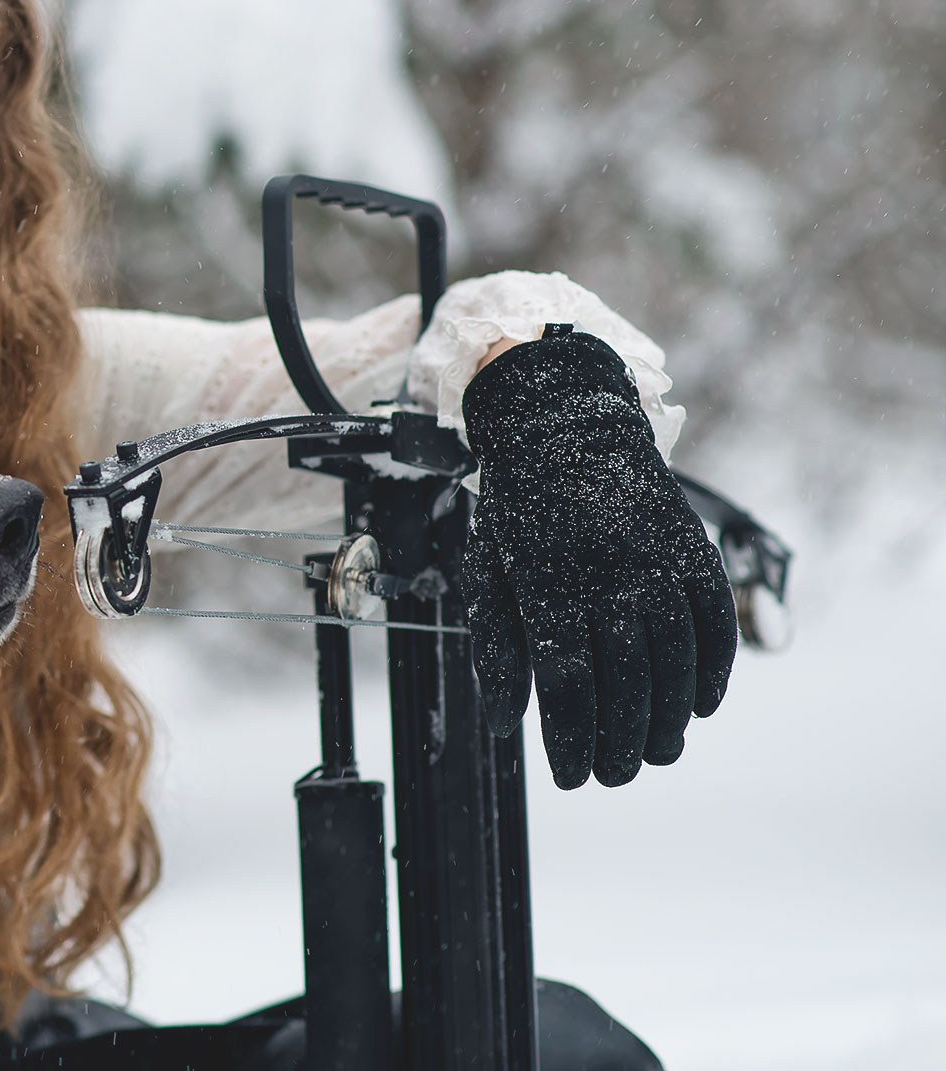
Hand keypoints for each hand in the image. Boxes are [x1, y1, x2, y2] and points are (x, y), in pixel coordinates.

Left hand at [461, 327, 735, 787]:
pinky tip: (699, 706)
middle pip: (624, 686)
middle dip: (618, 745)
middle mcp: (606, 577)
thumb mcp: (488, 573)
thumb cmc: (518, 511)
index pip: (566, 689)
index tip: (570, 778)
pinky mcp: (691, 549)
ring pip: (674, 663)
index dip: (571, 742)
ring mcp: (655, 561)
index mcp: (547, 587)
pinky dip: (713, 671)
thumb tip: (504, 727)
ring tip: (655, 754)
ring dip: (667, 721)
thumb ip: (496, 649)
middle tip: (613, 777)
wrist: (563, 425)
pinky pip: (713, 623)